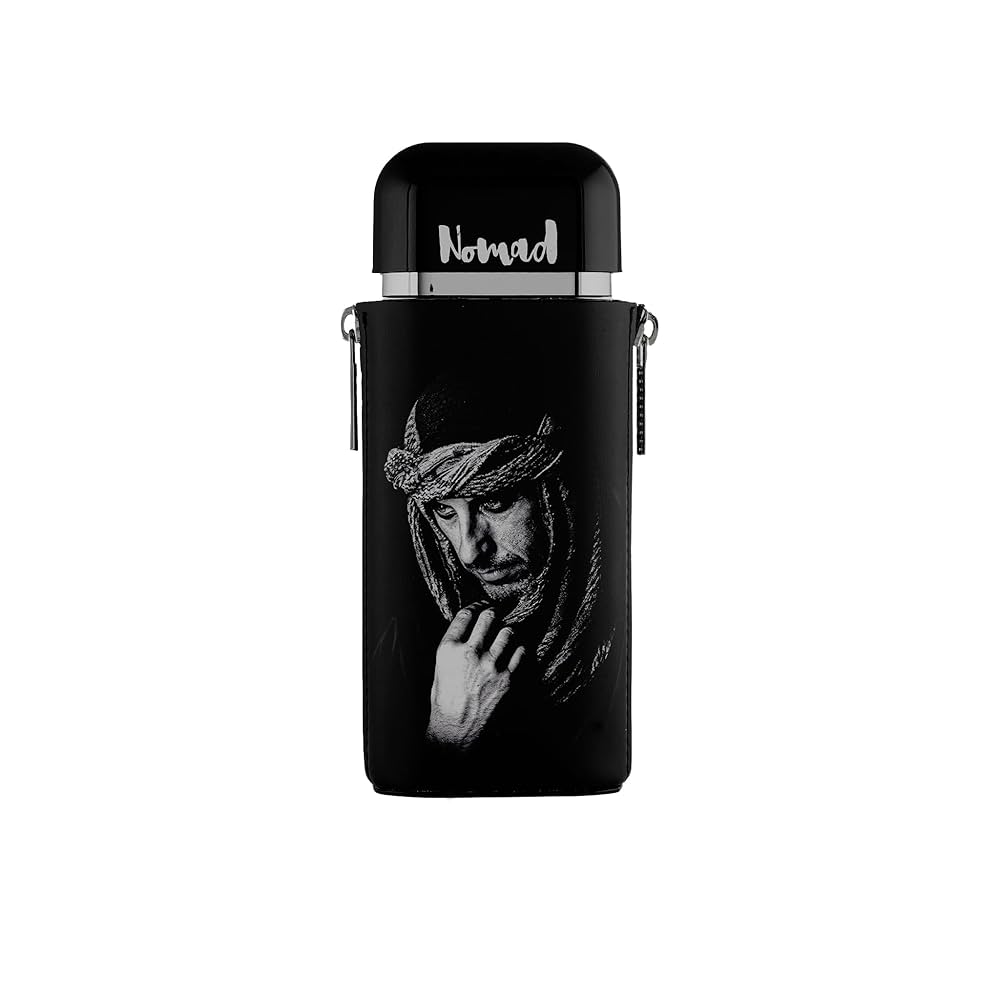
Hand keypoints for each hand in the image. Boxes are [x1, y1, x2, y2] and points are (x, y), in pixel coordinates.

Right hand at [425, 605, 527, 749]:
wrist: (456, 729)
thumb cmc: (445, 700)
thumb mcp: (440, 667)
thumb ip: (454, 646)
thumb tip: (469, 629)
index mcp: (449, 648)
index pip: (466, 615)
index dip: (475, 606)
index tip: (480, 606)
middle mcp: (470, 653)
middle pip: (488, 618)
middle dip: (493, 613)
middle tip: (495, 614)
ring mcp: (491, 665)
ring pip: (507, 632)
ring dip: (507, 631)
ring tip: (506, 634)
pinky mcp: (508, 678)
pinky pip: (520, 652)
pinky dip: (518, 649)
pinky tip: (514, 651)